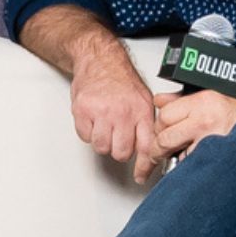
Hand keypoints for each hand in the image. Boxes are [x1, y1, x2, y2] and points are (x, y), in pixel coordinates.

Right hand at [69, 57, 157, 177]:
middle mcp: (122, 113)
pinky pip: (85, 137)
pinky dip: (88, 132)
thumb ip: (147, 125)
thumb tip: (153, 150)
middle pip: (121, 152)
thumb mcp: (144, 99)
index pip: (146, 146)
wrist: (99, 60)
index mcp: (141, 111)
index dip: (145, 166)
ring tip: (105, 125)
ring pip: (102, 148)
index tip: (141, 176)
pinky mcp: (83, 111)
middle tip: (118, 136)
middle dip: (119, 149)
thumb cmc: (121, 80)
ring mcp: (101, 112)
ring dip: (103, 141)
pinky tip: (94, 119)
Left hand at [153, 90, 235, 164]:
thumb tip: (159, 101)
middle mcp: (204, 121)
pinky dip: (189, 166)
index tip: (160, 131)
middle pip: (165, 138)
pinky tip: (195, 160)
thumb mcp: (207, 96)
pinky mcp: (215, 159)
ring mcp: (210, 142)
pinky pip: (191, 166)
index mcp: (201, 103)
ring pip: (176, 156)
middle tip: (161, 151)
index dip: (159, 126)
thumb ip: (180, 100)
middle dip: (159, 147)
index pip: (164, 116)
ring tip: (182, 154)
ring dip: (174, 158)